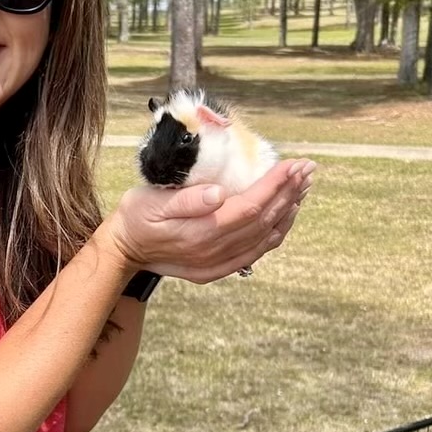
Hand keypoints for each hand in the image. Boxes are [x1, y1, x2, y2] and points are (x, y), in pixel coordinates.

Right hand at [106, 160, 314, 283]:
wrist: (124, 250)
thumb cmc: (136, 217)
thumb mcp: (151, 202)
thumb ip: (185, 201)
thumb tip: (218, 193)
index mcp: (201, 232)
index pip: (251, 205)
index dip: (276, 184)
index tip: (294, 163)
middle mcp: (215, 251)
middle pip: (264, 220)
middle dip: (289, 192)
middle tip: (307, 168)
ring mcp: (218, 263)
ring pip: (265, 237)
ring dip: (288, 210)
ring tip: (303, 187)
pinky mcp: (217, 268)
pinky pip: (256, 252)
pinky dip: (276, 233)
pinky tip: (285, 216)